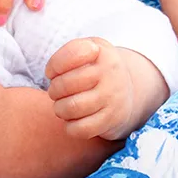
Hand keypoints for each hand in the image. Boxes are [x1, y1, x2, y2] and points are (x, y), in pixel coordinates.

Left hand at [45, 38, 167, 140]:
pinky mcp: (111, 120)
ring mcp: (112, 98)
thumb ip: (68, 52)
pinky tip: (73, 119)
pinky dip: (70, 126)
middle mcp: (110, 74)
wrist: (126, 90)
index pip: (71, 55)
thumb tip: (52, 73)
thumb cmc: (95, 67)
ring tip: (63, 105)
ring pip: (71, 108)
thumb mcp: (87, 48)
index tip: (54, 72)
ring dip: (59, 109)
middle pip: (64, 85)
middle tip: (56, 92)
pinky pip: (81, 129)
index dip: (54, 66)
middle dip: (53, 90)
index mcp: (101, 52)